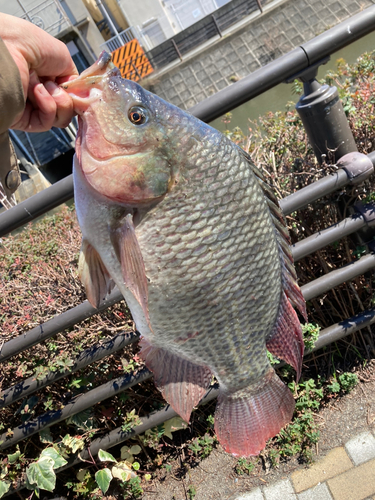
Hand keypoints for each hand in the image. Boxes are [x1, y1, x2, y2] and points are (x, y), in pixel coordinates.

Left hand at [0, 13, 78, 131]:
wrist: (9, 48)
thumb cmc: (29, 44)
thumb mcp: (62, 57)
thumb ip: (75, 79)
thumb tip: (83, 97)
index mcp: (46, 77)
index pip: (69, 96)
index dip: (77, 95)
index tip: (81, 92)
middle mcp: (38, 93)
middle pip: (67, 110)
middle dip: (68, 99)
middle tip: (58, 85)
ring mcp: (31, 107)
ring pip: (60, 119)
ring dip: (59, 102)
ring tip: (44, 85)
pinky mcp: (24, 119)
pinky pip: (46, 123)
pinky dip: (48, 108)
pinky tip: (37, 91)